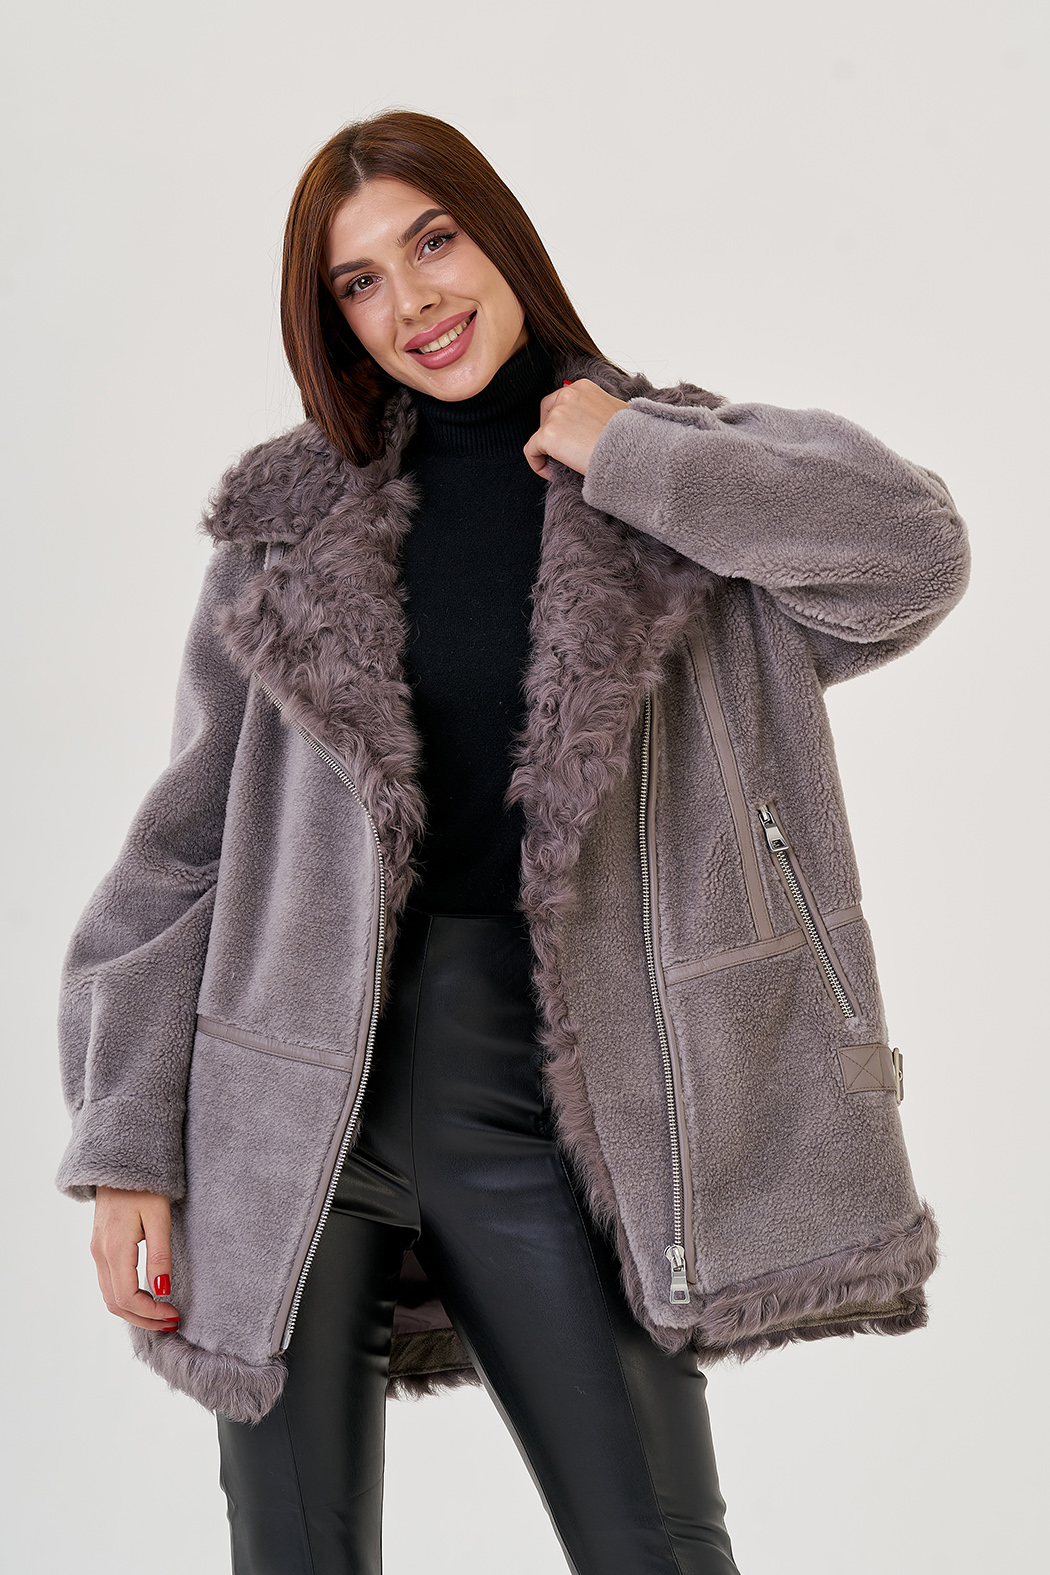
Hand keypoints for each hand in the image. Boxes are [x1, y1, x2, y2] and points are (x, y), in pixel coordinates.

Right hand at [90, 1186, 180, 1333]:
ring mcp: (96, 1251)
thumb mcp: (159, 1217)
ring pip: (109, 1295)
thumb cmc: (144, 1186)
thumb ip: (159, 1255)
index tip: (174, 1315)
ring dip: (133, 1311)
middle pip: (115, 1303)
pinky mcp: (99, 1246)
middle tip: (170, 1322)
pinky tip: (145, 1297)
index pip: (128, 1298)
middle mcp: (99, 1254)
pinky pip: (108, 1282)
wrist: (119, 1163)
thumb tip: (162, 1291)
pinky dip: (125, 1298)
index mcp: (114, 1249)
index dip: (151, 1314)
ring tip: (161, 1314)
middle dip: (143, 1319)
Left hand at [524, 378, 629, 478]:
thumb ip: (598, 412)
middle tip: (563, 452)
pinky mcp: (548, 434)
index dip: (562, 422)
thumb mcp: (616, 414)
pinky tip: (551, 473)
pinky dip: (537, 464)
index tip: (572, 440)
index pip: (561, 401)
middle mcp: (568, 394)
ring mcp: (557, 414)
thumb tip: (593, 428)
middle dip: (550, 433)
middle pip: (546, 413)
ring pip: (539, 435)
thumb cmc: (631, 439)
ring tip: (564, 466)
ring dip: (548, 451)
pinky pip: (531, 451)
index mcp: (584, 387)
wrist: (632, 453)